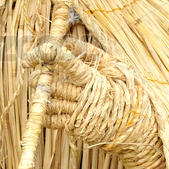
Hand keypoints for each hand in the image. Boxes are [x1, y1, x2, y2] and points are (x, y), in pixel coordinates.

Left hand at [24, 37, 168, 168]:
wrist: (137, 127)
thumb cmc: (126, 92)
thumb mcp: (115, 68)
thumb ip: (91, 54)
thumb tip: (67, 41)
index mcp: (96, 80)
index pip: (72, 65)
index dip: (55, 56)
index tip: (43, 49)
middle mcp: (86, 98)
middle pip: (54, 85)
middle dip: (39, 75)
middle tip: (31, 67)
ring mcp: (80, 114)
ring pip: (51, 102)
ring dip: (39, 92)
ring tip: (35, 82)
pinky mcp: (76, 127)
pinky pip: (53, 120)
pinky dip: (43, 112)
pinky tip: (40, 104)